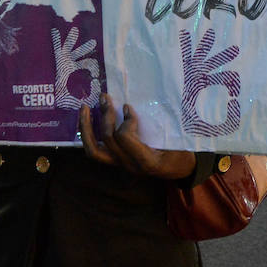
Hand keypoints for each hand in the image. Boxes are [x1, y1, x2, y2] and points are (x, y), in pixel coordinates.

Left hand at [80, 94, 195, 179]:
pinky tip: (86, 119)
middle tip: (105, 98)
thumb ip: (163, 124)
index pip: (125, 138)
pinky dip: (88, 135)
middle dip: (105, 116)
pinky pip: (96, 151)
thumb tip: (143, 102)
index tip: (130, 107)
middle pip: (108, 140)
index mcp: (147, 161)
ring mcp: (120, 165)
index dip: (125, 120)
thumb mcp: (177, 139)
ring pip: (94, 150)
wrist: (179, 169)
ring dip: (87, 127)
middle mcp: (130, 165)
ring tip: (85, 107)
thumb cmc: (181, 150)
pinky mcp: (115, 162)